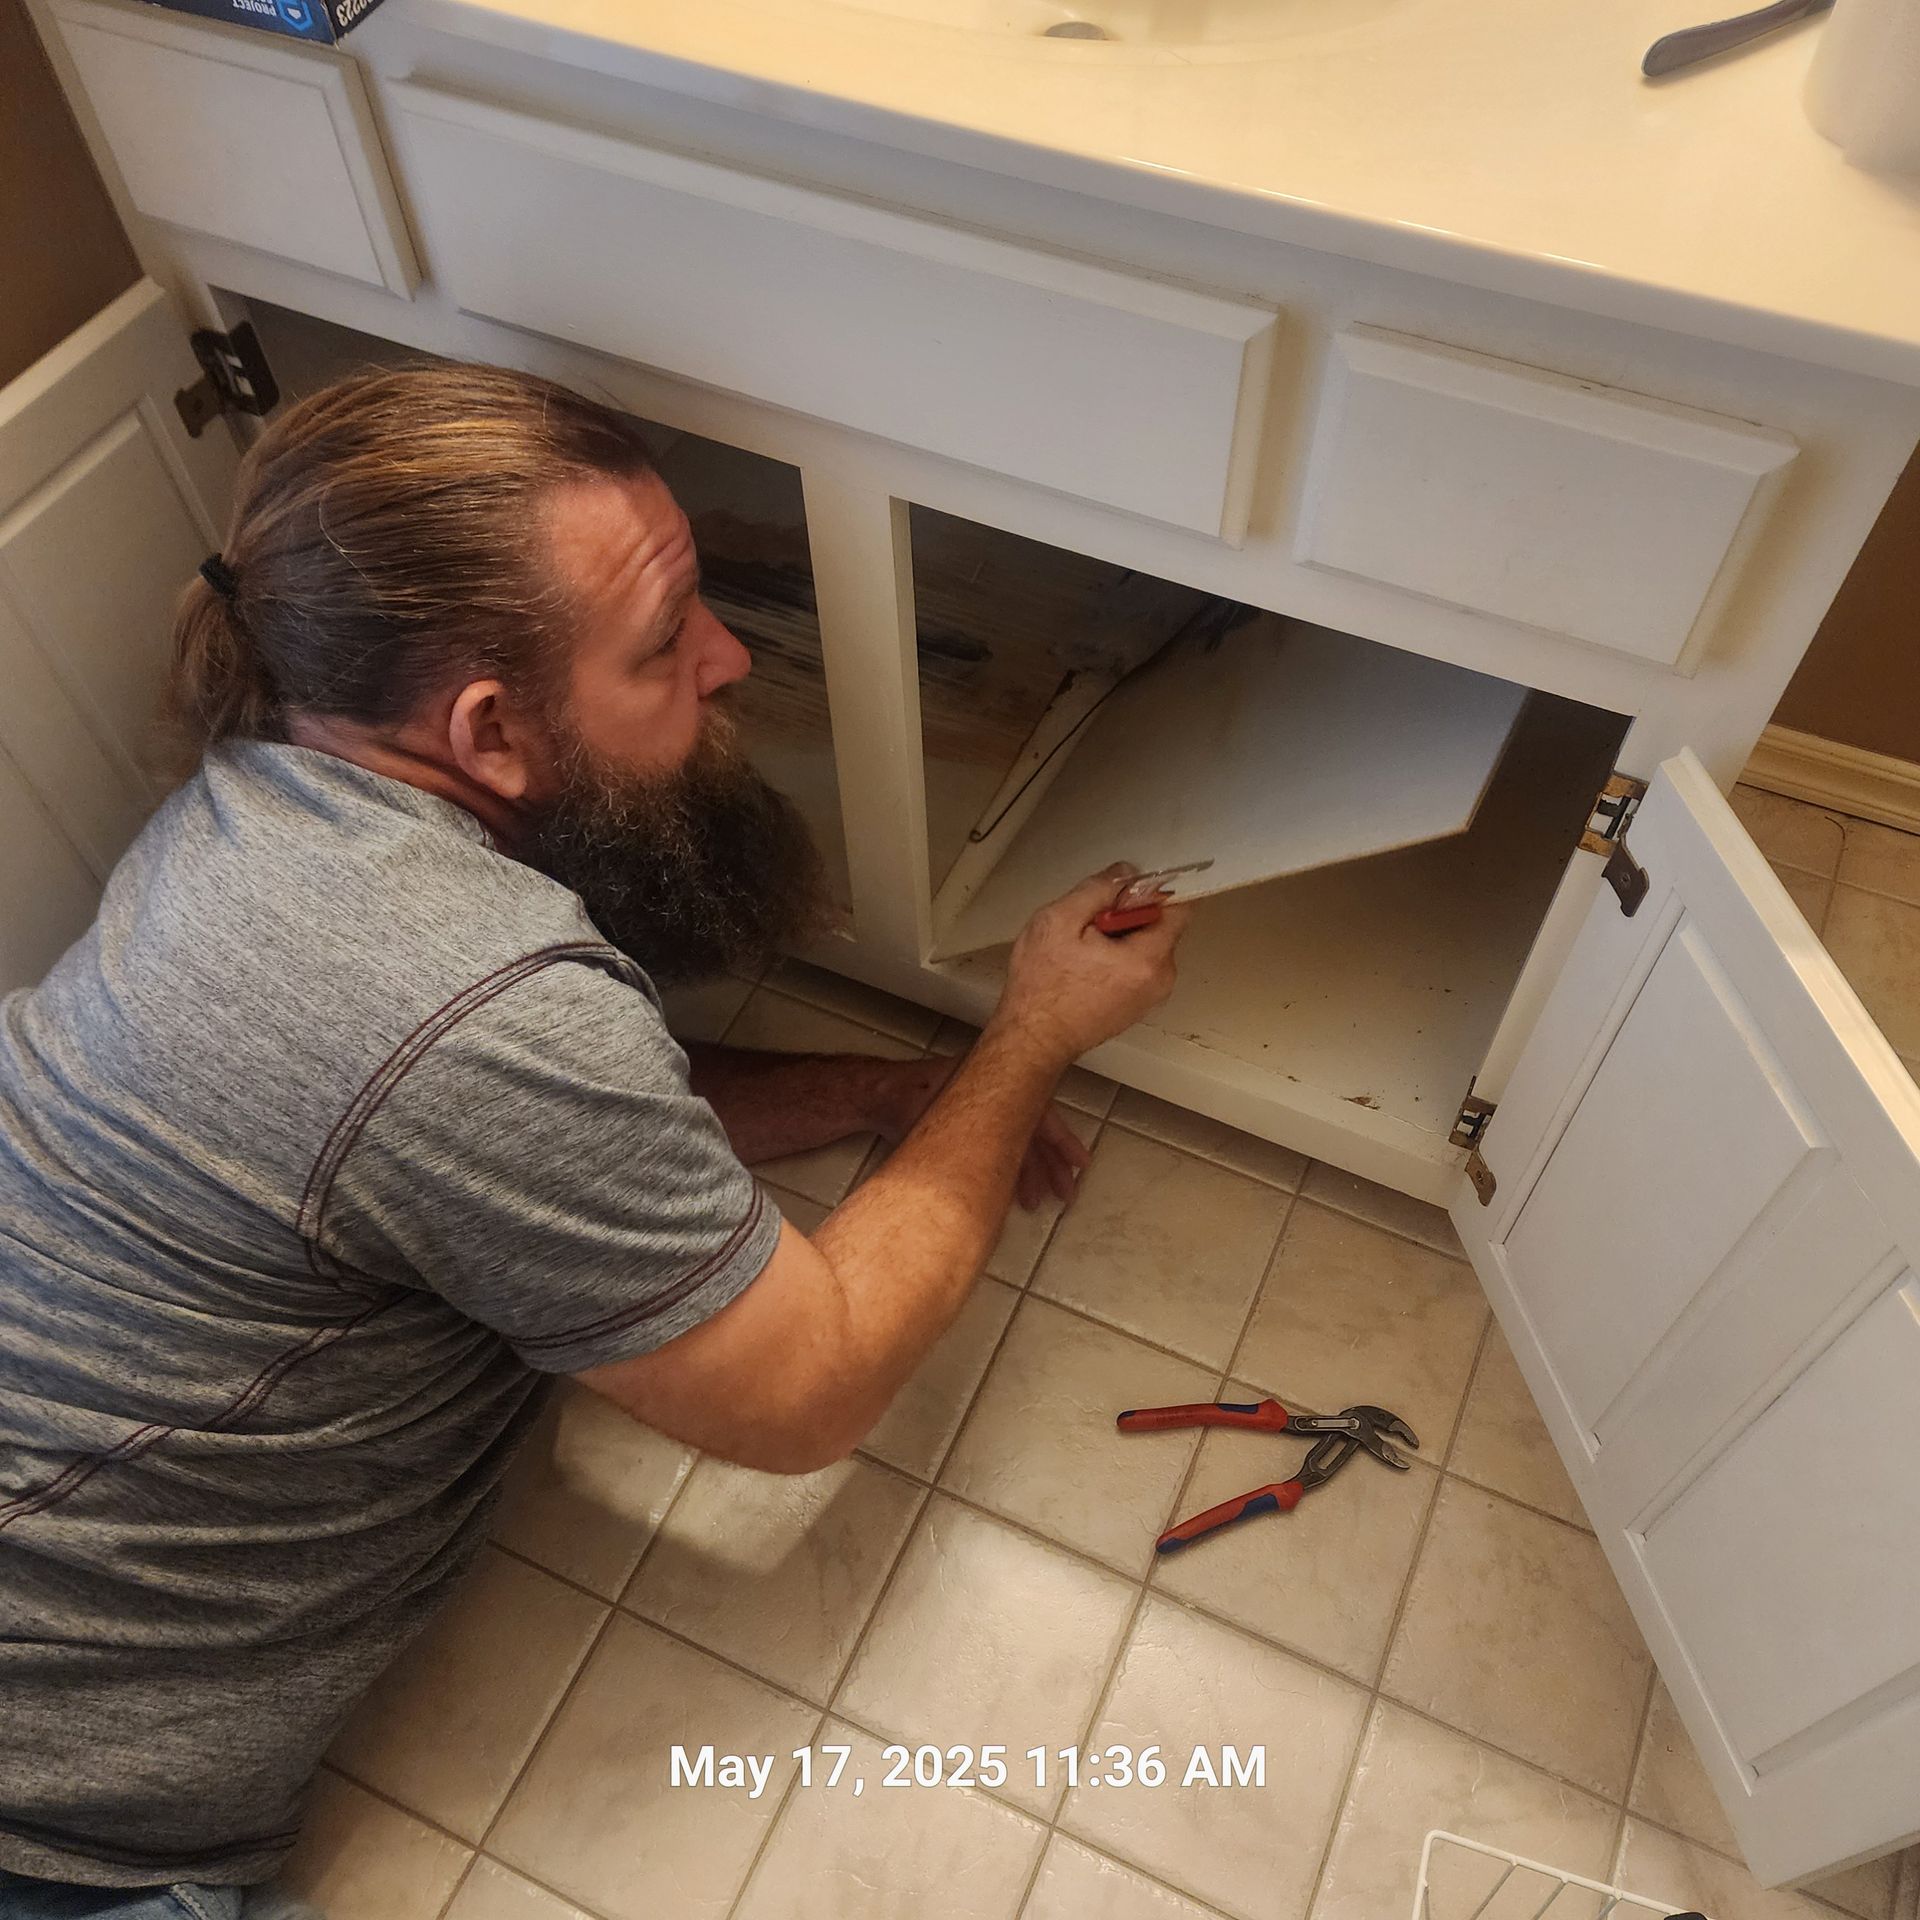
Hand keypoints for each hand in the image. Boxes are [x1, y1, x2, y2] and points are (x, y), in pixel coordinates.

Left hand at [871, 1056, 1093, 1209]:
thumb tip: (1001, 1167)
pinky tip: (1015, 1194)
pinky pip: (999, 1150)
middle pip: (1032, 1134)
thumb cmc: (910, 1097)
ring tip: (1038, 1202)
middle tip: (1065, 1194)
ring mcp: (982, 1115)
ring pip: (1016, 1145)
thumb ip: (978, 1134)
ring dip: (1031, 1173)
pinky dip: (1010, 1171)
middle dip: (1051, 1166)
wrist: (878, 1095)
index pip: (1040, 1115)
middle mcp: (994, 1100)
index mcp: (997, 1088)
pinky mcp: (968, 1131)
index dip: (1062, 1141)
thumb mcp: (947, 1113)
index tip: (1080, 1164)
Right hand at [991, 865, 1191, 1063]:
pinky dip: (1116, 959)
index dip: (1153, 890)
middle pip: (1160, 927)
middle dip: (1128, 916)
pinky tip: (1083, 967)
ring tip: (1081, 949)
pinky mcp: (1136, 1007)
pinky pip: (1136, 969)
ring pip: (1146, 947)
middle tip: (1088, 924)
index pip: (1179, 908)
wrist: (1033, 1039)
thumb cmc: (1042, 986)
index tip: (1122, 892)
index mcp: (1149, 959)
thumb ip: (1098, 890)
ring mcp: (1150, 997)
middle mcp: (1160, 980)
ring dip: (1119, 938)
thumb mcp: (1059, 921)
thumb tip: (1126, 875)